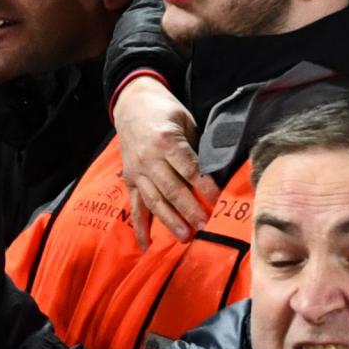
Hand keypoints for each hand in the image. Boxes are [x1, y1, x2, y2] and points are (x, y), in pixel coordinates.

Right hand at [113, 74, 214, 245]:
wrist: (131, 103)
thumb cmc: (165, 112)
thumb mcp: (185, 121)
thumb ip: (196, 147)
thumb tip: (217, 175)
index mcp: (165, 140)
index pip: (188, 167)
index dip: (204, 185)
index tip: (218, 201)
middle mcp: (148, 157)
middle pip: (171, 188)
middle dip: (189, 209)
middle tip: (205, 227)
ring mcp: (136, 170)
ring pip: (154, 200)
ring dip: (169, 220)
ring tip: (185, 237)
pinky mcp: (129, 180)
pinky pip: (135, 206)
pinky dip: (140, 227)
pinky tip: (147, 246)